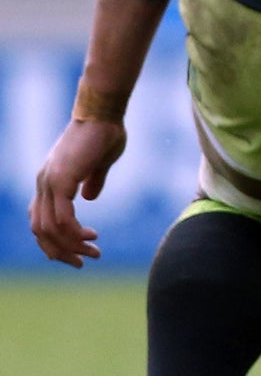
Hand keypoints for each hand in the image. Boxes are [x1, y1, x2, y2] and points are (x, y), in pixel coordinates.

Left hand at [30, 119, 126, 266]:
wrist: (103, 113)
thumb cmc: (105, 133)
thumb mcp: (99, 163)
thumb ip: (92, 181)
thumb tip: (90, 197)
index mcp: (49, 180)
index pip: (40, 220)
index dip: (54, 241)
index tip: (77, 252)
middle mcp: (43, 183)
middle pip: (40, 230)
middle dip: (61, 251)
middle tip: (84, 262)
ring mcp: (49, 182)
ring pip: (49, 228)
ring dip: (70, 246)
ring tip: (93, 252)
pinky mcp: (61, 180)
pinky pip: (62, 217)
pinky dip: (74, 232)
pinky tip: (90, 237)